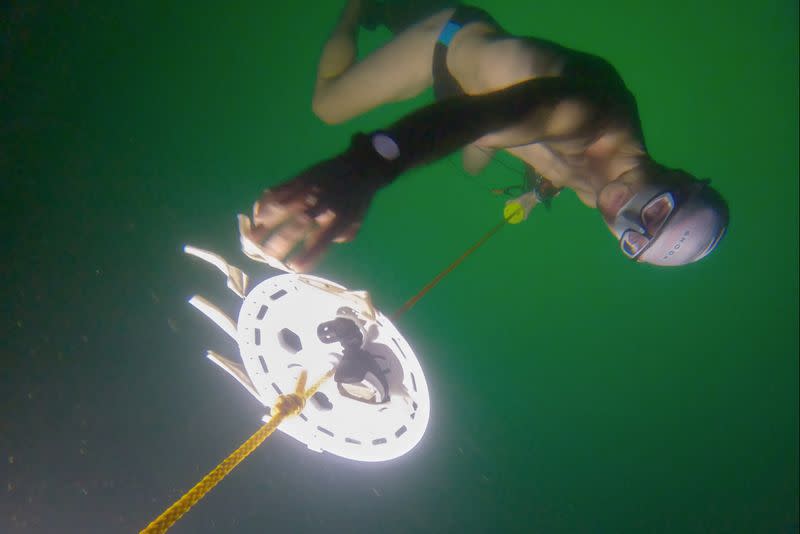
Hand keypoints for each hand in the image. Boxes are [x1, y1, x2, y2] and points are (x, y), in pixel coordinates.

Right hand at [239, 149, 380, 271]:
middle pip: (293, 230)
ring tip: (254, 238)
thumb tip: (321, 245)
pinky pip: (277, 192)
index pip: (319, 244)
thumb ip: (339, 237)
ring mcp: (307, 192)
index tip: (293, 267)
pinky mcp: (299, 179)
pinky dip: (264, 204)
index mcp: (337, 221)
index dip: (305, 257)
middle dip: (277, 246)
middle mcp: (320, 207)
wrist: (360, 166)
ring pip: (279, 211)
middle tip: (267, 257)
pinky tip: (257, 214)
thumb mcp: (355, 223)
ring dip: (264, 226)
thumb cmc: (358, 199)